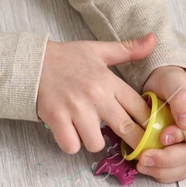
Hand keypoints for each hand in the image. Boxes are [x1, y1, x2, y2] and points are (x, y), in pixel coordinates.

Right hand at [36, 34, 157, 153]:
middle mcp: (95, 95)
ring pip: (96, 143)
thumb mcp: (99, 50)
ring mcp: (75, 108)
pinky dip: (71, 144)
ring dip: (94, 141)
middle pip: (126, 129)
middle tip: (134, 147)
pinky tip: (70, 133)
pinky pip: (71, 146)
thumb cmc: (68, 58)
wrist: (32, 61)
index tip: (150, 131)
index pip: (139, 108)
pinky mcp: (56, 118)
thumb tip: (153, 39)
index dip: (148, 123)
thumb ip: (128, 49)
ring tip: (89, 131)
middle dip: (134, 142)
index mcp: (108, 80)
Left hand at [133, 66, 185, 182]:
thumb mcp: (172, 81)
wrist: (167, 87)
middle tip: (144, 158)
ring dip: (164, 170)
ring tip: (143, 165)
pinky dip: (166, 172)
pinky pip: (183, 169)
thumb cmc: (170, 81)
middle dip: (168, 159)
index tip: (162, 135)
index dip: (183, 138)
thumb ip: (180, 99)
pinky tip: (151, 168)